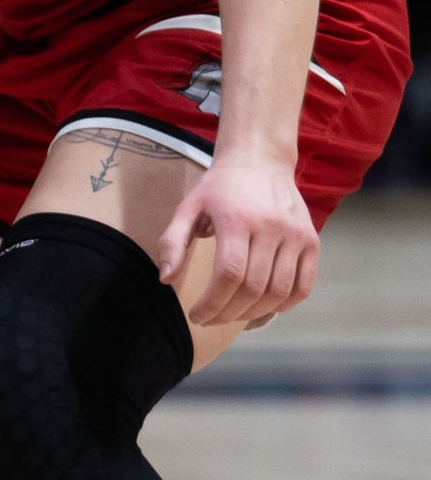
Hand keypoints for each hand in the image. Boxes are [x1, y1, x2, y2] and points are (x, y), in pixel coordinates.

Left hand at [160, 148, 317, 329]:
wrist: (261, 160)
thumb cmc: (220, 188)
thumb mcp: (188, 206)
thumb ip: (173, 242)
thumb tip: (166, 278)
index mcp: (237, 219)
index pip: (228, 274)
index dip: (212, 303)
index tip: (195, 315)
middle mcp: (272, 227)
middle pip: (253, 287)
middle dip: (227, 313)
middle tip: (210, 319)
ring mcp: (296, 235)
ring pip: (278, 291)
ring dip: (252, 313)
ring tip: (232, 315)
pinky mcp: (312, 241)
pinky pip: (303, 286)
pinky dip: (284, 305)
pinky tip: (262, 307)